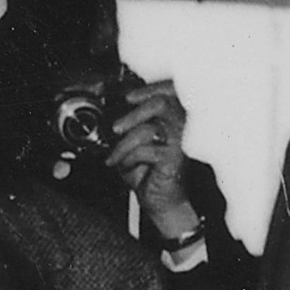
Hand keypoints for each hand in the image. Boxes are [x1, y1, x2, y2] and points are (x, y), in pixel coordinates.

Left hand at [106, 81, 198, 243]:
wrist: (161, 200)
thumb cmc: (149, 171)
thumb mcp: (135, 141)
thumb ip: (128, 124)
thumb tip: (108, 111)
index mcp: (173, 116)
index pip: (170, 90)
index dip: (150, 88)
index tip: (129, 96)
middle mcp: (181, 126)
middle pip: (162, 102)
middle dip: (133, 113)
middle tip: (116, 128)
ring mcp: (180, 141)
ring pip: (149, 128)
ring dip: (125, 143)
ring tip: (116, 155)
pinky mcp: (174, 158)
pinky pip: (145, 150)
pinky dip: (129, 158)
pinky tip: (127, 166)